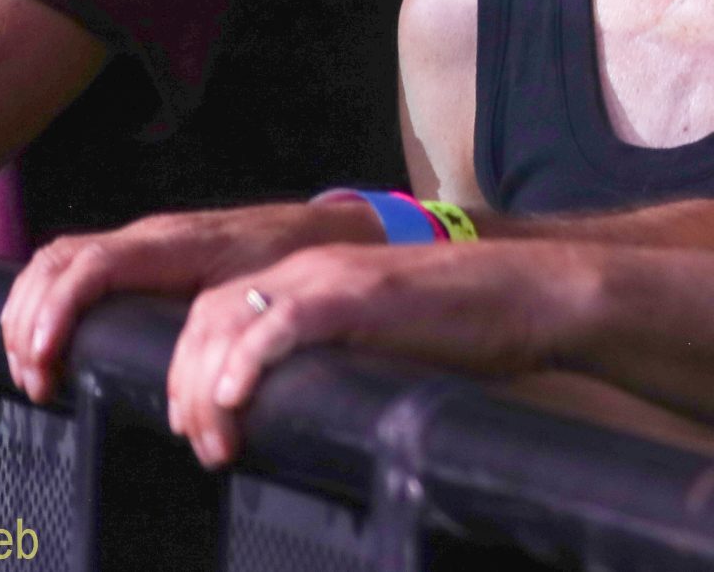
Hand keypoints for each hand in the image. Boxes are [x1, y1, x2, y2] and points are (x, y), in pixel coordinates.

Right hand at [0, 202, 377, 403]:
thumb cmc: (286, 262)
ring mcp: (136, 242)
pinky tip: (42, 343)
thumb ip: (220, 325)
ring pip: (55, 260)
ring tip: (32, 371)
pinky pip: (72, 266)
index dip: (56, 308)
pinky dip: (43, 302)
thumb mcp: (255, 293)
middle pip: (56, 260)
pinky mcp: (136, 256)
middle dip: (29, 319)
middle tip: (35, 380)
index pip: (92, 264)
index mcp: (170, 243)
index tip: (43, 357)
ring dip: (28, 313)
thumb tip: (194, 378)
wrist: (312, 232)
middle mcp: (144, 236)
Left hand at [170, 241, 593, 466]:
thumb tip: (296, 413)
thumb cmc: (463, 328)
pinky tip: (238, 396)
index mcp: (309, 278)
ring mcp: (332, 276)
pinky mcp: (360, 293)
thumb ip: (332, 358)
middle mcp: (308, 268)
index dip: (189, 371)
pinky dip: (249, 359)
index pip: (215, 312)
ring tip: (218, 440)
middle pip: (206, 317)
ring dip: (207, 386)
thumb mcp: (375, 341)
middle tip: (204, 444)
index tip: (197, 428)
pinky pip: (284, 321)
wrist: (526, 295)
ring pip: (231, 320)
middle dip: (186, 386)